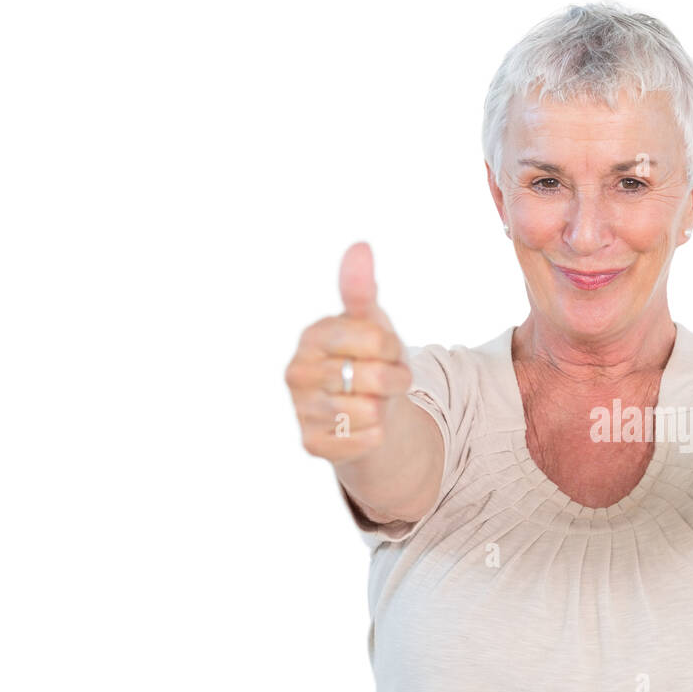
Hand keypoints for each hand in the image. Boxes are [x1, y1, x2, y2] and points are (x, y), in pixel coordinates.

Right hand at [284, 242, 412, 464]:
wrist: (367, 412)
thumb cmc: (368, 362)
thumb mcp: (370, 324)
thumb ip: (361, 290)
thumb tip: (360, 247)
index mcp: (312, 337)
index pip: (375, 338)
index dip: (393, 347)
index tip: (386, 350)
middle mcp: (297, 372)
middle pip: (375, 376)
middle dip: (395, 379)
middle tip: (386, 379)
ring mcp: (301, 410)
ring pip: (372, 411)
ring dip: (385, 409)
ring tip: (374, 401)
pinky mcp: (313, 444)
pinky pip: (366, 439)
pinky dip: (376, 435)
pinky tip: (364, 427)